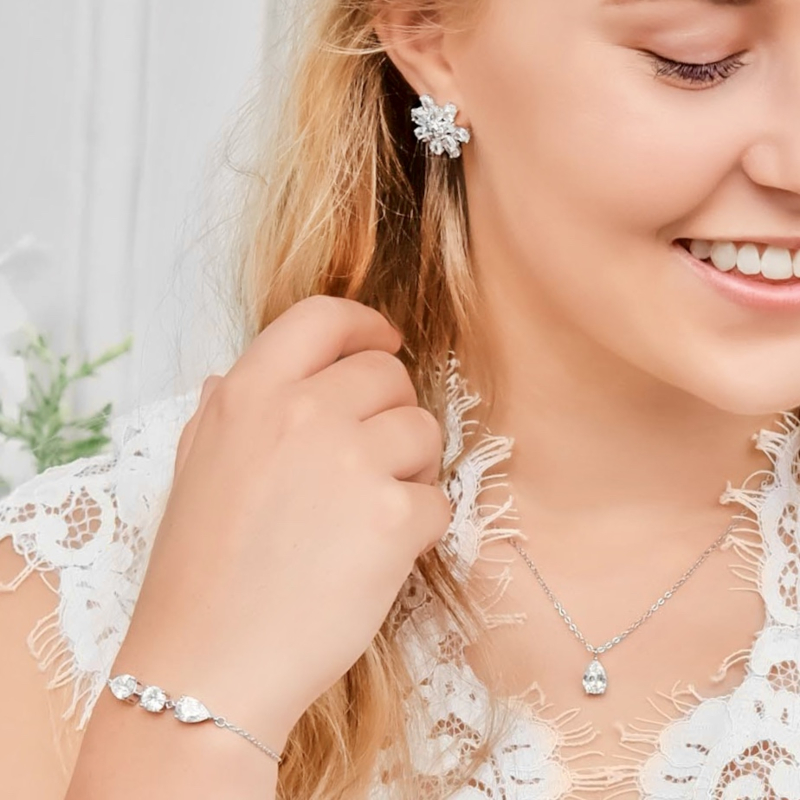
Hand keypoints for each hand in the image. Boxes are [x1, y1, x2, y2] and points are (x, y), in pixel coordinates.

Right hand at [113, 295, 450, 748]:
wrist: (209, 664)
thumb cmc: (198, 572)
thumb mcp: (194, 469)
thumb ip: (222, 411)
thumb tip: (230, 377)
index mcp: (249, 393)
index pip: (323, 318)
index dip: (363, 324)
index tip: (383, 341)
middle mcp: (303, 412)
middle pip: (388, 375)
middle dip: (389, 411)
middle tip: (368, 459)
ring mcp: (352, 461)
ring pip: (424, 431)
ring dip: (410, 467)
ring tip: (369, 511)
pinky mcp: (394, 517)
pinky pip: (438, 498)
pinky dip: (419, 525)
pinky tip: (379, 554)